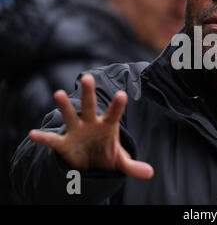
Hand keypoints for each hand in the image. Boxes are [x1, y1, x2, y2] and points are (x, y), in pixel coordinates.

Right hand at [29, 74, 153, 179]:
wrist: (90, 165)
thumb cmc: (107, 156)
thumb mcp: (120, 161)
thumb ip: (133, 166)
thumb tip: (150, 173)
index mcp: (107, 126)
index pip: (114, 113)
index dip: (117, 105)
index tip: (122, 94)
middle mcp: (91, 124)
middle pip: (90, 106)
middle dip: (89, 93)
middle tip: (88, 77)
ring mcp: (76, 131)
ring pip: (70, 116)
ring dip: (65, 106)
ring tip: (59, 93)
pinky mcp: (64, 144)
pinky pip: (53, 141)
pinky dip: (44, 138)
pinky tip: (33, 134)